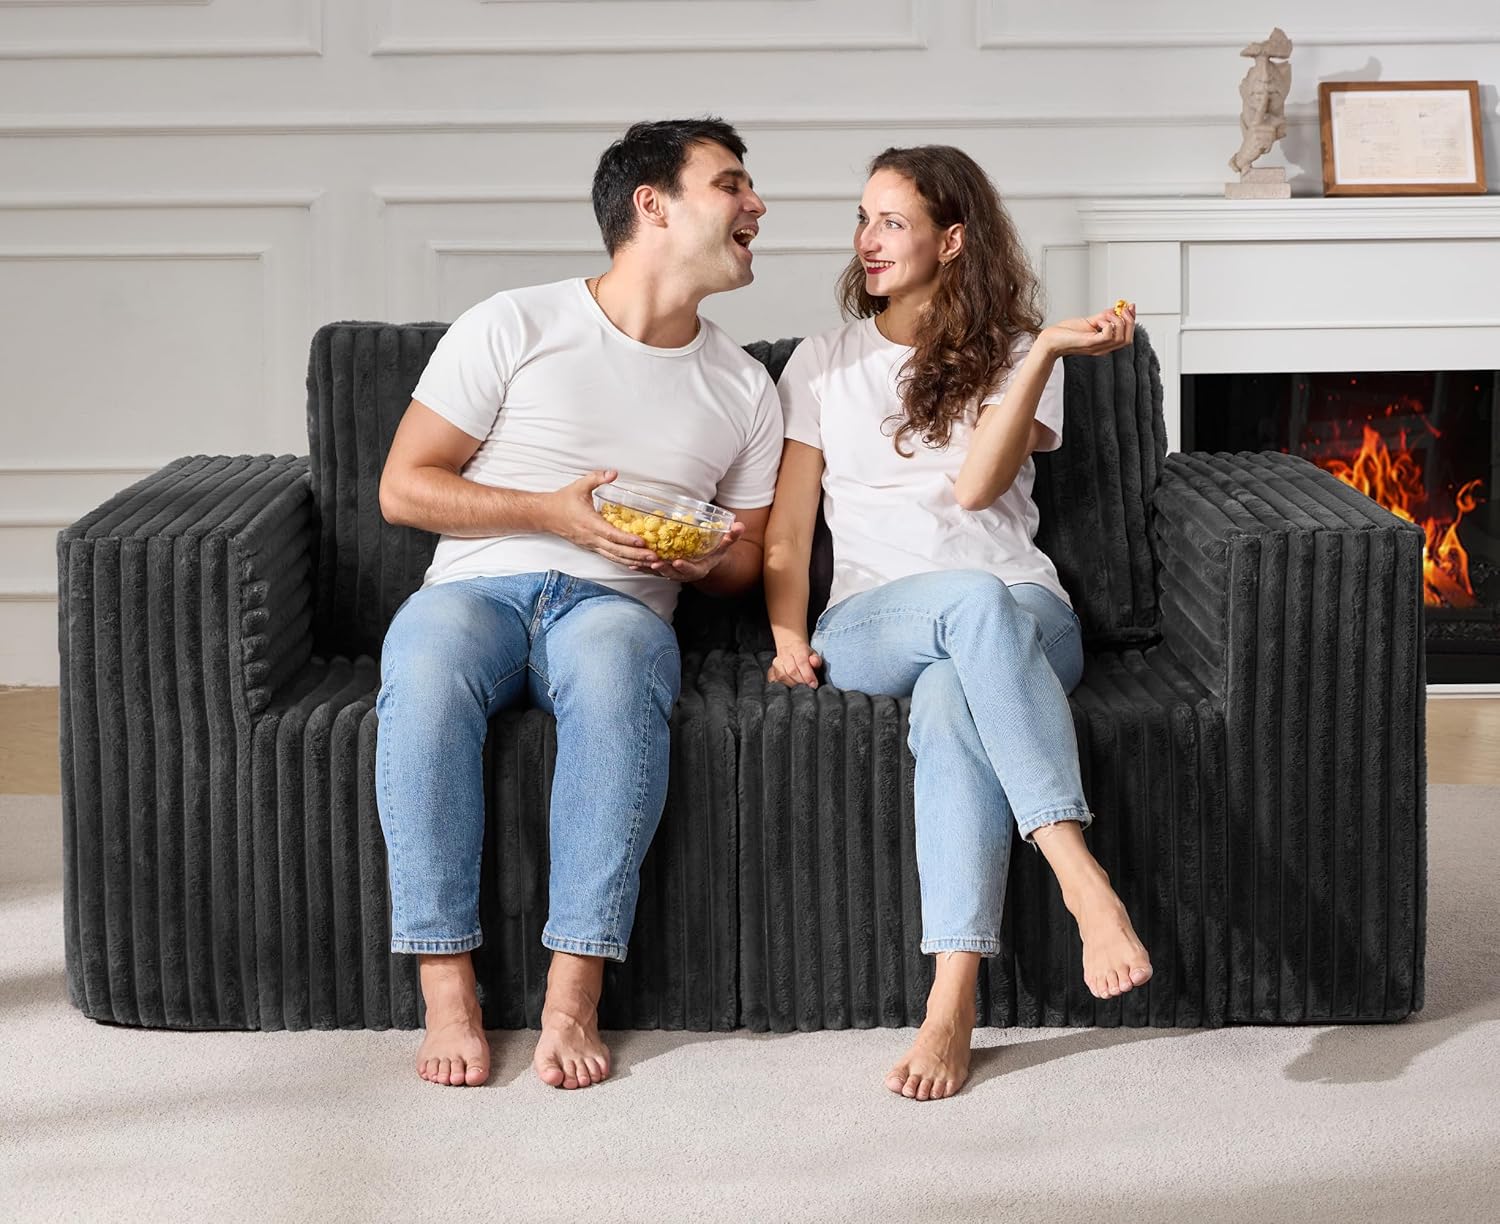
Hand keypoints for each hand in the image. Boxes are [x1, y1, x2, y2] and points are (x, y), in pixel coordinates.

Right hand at [546, 469, 657, 567]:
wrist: (545, 516)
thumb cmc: (563, 501)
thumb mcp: (580, 485)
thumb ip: (597, 478)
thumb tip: (614, 473)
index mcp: (589, 523)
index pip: (611, 534)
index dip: (627, 539)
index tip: (641, 541)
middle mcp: (591, 537)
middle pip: (616, 550)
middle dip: (636, 555)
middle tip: (654, 556)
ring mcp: (591, 545)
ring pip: (614, 557)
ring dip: (633, 561)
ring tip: (650, 562)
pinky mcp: (591, 548)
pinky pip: (609, 557)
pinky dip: (623, 561)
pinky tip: (636, 563)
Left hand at [629, 521, 745, 582]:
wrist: (705, 562)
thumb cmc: (714, 552)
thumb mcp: (723, 546)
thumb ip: (731, 537)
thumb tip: (740, 526)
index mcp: (699, 569)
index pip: (692, 570)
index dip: (685, 567)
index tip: (678, 562)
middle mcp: (684, 574)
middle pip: (672, 574)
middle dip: (663, 569)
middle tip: (654, 563)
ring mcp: (673, 573)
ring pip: (659, 573)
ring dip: (647, 568)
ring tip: (637, 562)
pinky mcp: (663, 570)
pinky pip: (650, 570)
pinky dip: (641, 567)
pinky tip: (630, 562)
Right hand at [767, 639, 821, 687]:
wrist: (790, 645)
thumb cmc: (804, 654)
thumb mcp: (814, 654)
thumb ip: (816, 660)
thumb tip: (814, 663)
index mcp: (797, 648)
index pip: (802, 662)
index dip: (808, 675)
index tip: (814, 685)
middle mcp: (785, 654)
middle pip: (791, 670)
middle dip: (801, 681)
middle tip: (808, 687)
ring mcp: (776, 661)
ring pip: (781, 675)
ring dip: (791, 684)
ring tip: (799, 687)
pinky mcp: (771, 668)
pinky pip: (772, 678)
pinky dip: (779, 684)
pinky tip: (787, 687)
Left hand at [1039, 302, 1135, 358]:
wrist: (1050, 340)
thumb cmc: (1066, 333)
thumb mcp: (1090, 321)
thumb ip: (1104, 316)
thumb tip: (1117, 308)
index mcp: (1104, 344)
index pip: (1126, 337)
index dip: (1132, 321)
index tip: (1130, 306)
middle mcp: (1103, 348)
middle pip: (1127, 339)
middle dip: (1130, 321)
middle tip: (1123, 309)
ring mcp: (1097, 347)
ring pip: (1120, 338)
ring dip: (1118, 321)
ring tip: (1106, 315)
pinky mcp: (1090, 343)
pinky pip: (1108, 336)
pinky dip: (1107, 324)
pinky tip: (1098, 320)